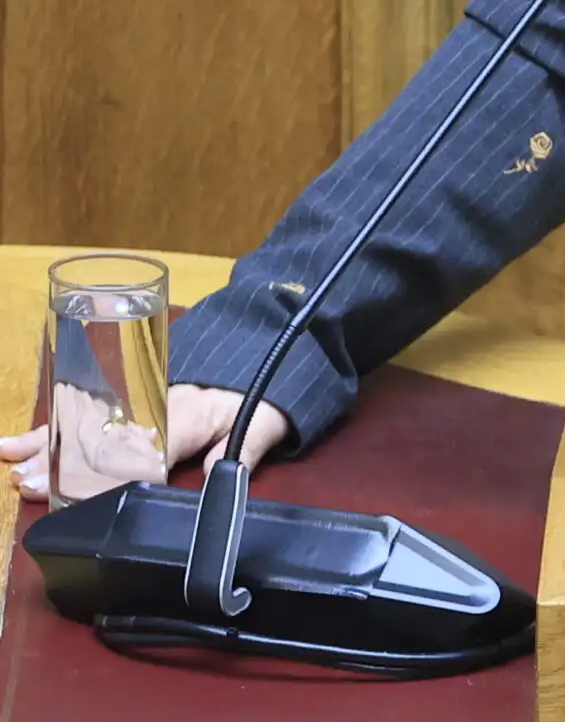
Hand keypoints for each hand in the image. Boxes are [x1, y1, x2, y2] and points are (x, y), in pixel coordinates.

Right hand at [0, 383, 289, 502]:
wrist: (260, 345)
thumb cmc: (262, 392)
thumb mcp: (266, 420)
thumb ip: (243, 450)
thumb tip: (221, 480)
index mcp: (187, 414)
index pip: (148, 448)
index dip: (114, 472)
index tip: (82, 492)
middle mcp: (151, 407)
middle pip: (101, 438)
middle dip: (63, 463)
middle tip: (29, 483)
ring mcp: (134, 402)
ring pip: (83, 426)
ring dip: (45, 448)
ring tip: (15, 470)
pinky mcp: (124, 401)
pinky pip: (81, 413)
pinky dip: (46, 429)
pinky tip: (12, 444)